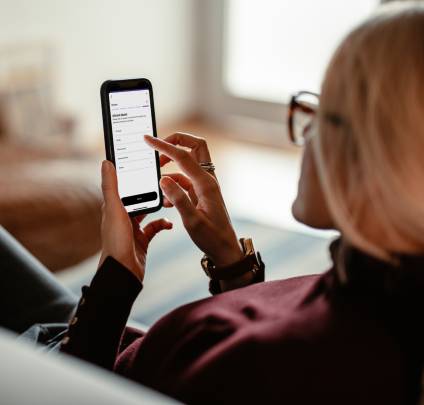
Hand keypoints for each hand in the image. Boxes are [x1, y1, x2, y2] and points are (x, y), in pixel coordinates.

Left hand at [99, 160, 172, 281]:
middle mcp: (123, 215)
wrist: (123, 270)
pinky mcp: (143, 239)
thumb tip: (106, 162)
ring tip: (170, 200)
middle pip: (141, 196)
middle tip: (167, 179)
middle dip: (154, 189)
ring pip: (149, 211)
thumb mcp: (114, 209)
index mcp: (114, 206)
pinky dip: (163, 224)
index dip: (138, 173)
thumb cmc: (116, 240)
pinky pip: (155, 227)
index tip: (150, 162)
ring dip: (160, 205)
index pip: (126, 184)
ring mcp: (134, 228)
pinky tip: (169, 224)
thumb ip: (111, 186)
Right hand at [144, 133, 243, 267]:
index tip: (148, 139)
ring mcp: (204, 186)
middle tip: (158, 148)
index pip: (183, 156)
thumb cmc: (211, 237)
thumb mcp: (192, 221)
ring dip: (171, 166)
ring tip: (156, 176)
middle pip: (195, 147)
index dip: (164, 145)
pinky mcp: (200, 193)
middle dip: (176, 142)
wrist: (224, 249)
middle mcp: (207, 180)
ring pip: (187, 164)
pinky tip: (165, 198)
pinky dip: (173, 183)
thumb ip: (178, 199)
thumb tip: (164, 179)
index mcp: (206, 183)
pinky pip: (185, 180)